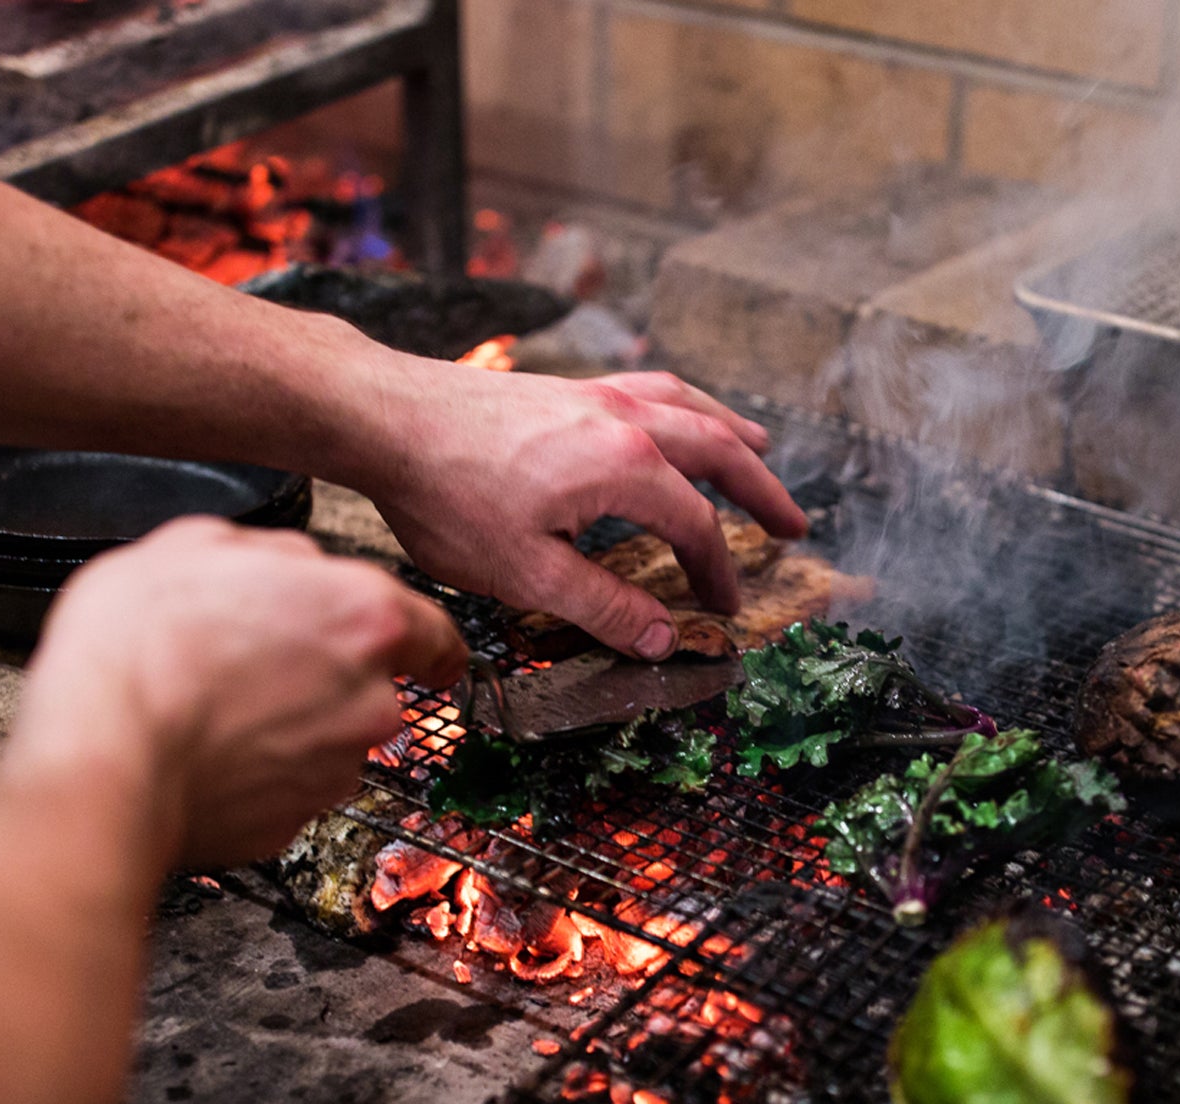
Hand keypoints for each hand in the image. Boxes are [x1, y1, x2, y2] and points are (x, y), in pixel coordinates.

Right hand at [3, 518, 465, 866]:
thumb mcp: (197, 545)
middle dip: (324, 676)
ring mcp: (336, 768)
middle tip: (251, 662)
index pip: (435, 633)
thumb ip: (276, 554)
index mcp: (363, 617)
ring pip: (329, 738)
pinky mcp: (296, 821)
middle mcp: (368, 698)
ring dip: (287, 726)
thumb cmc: (138, 649)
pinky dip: (256, 774)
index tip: (431, 656)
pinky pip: (286, 788)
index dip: (430, 644)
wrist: (101, 758)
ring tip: (210, 708)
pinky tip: (204, 753)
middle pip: (371, 684)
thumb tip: (296, 567)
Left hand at [347, 358, 807, 658]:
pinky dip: (683, 403)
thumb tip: (662, 640)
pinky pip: (649, 388)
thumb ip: (602, 607)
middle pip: (717, 451)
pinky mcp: (564, 387)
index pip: (695, 527)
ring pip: (688, 407)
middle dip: (762, 491)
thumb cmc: (448, 494)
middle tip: (794, 525)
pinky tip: (673, 413)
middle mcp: (624, 420)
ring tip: (761, 447)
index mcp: (626, 467)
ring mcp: (594, 395)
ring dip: (731, 432)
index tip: (722, 608)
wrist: (384, 418)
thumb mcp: (528, 572)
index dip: (716, 573)